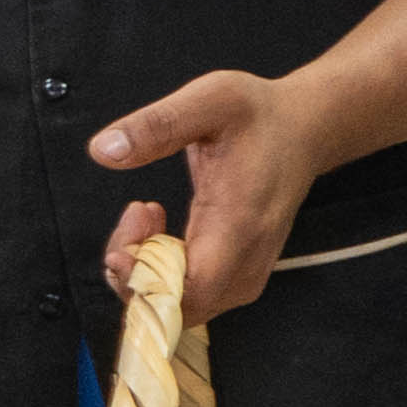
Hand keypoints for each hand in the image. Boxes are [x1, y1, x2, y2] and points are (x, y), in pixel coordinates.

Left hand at [87, 70, 337, 316]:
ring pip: (179, 306)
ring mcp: (245, 273)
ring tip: (144, 213)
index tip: (120, 250)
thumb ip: (157, 125)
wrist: (302, 129)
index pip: (189, 292)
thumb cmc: (258, 115)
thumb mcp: (209, 98)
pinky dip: (159, 269)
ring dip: (144, 268)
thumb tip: (103, 150)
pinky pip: (188, 294)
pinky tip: (156, 227)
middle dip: (134, 273)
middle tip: (134, 215)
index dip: (143, 285)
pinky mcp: (238, 274)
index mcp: (239, 225)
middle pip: (176, 308)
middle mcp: (246, 261)